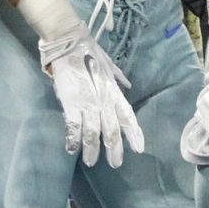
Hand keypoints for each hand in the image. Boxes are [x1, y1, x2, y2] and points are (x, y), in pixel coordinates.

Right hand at [40, 32, 144, 167]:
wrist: (69, 44)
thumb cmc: (89, 54)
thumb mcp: (109, 66)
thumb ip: (118, 79)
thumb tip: (128, 87)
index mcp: (114, 92)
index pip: (128, 117)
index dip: (134, 134)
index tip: (139, 148)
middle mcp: (104, 100)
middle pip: (112, 130)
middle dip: (114, 150)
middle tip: (115, 164)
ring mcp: (88, 103)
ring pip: (93, 133)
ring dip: (92, 150)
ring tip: (91, 162)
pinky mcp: (71, 102)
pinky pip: (74, 126)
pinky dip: (73, 140)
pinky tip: (72, 150)